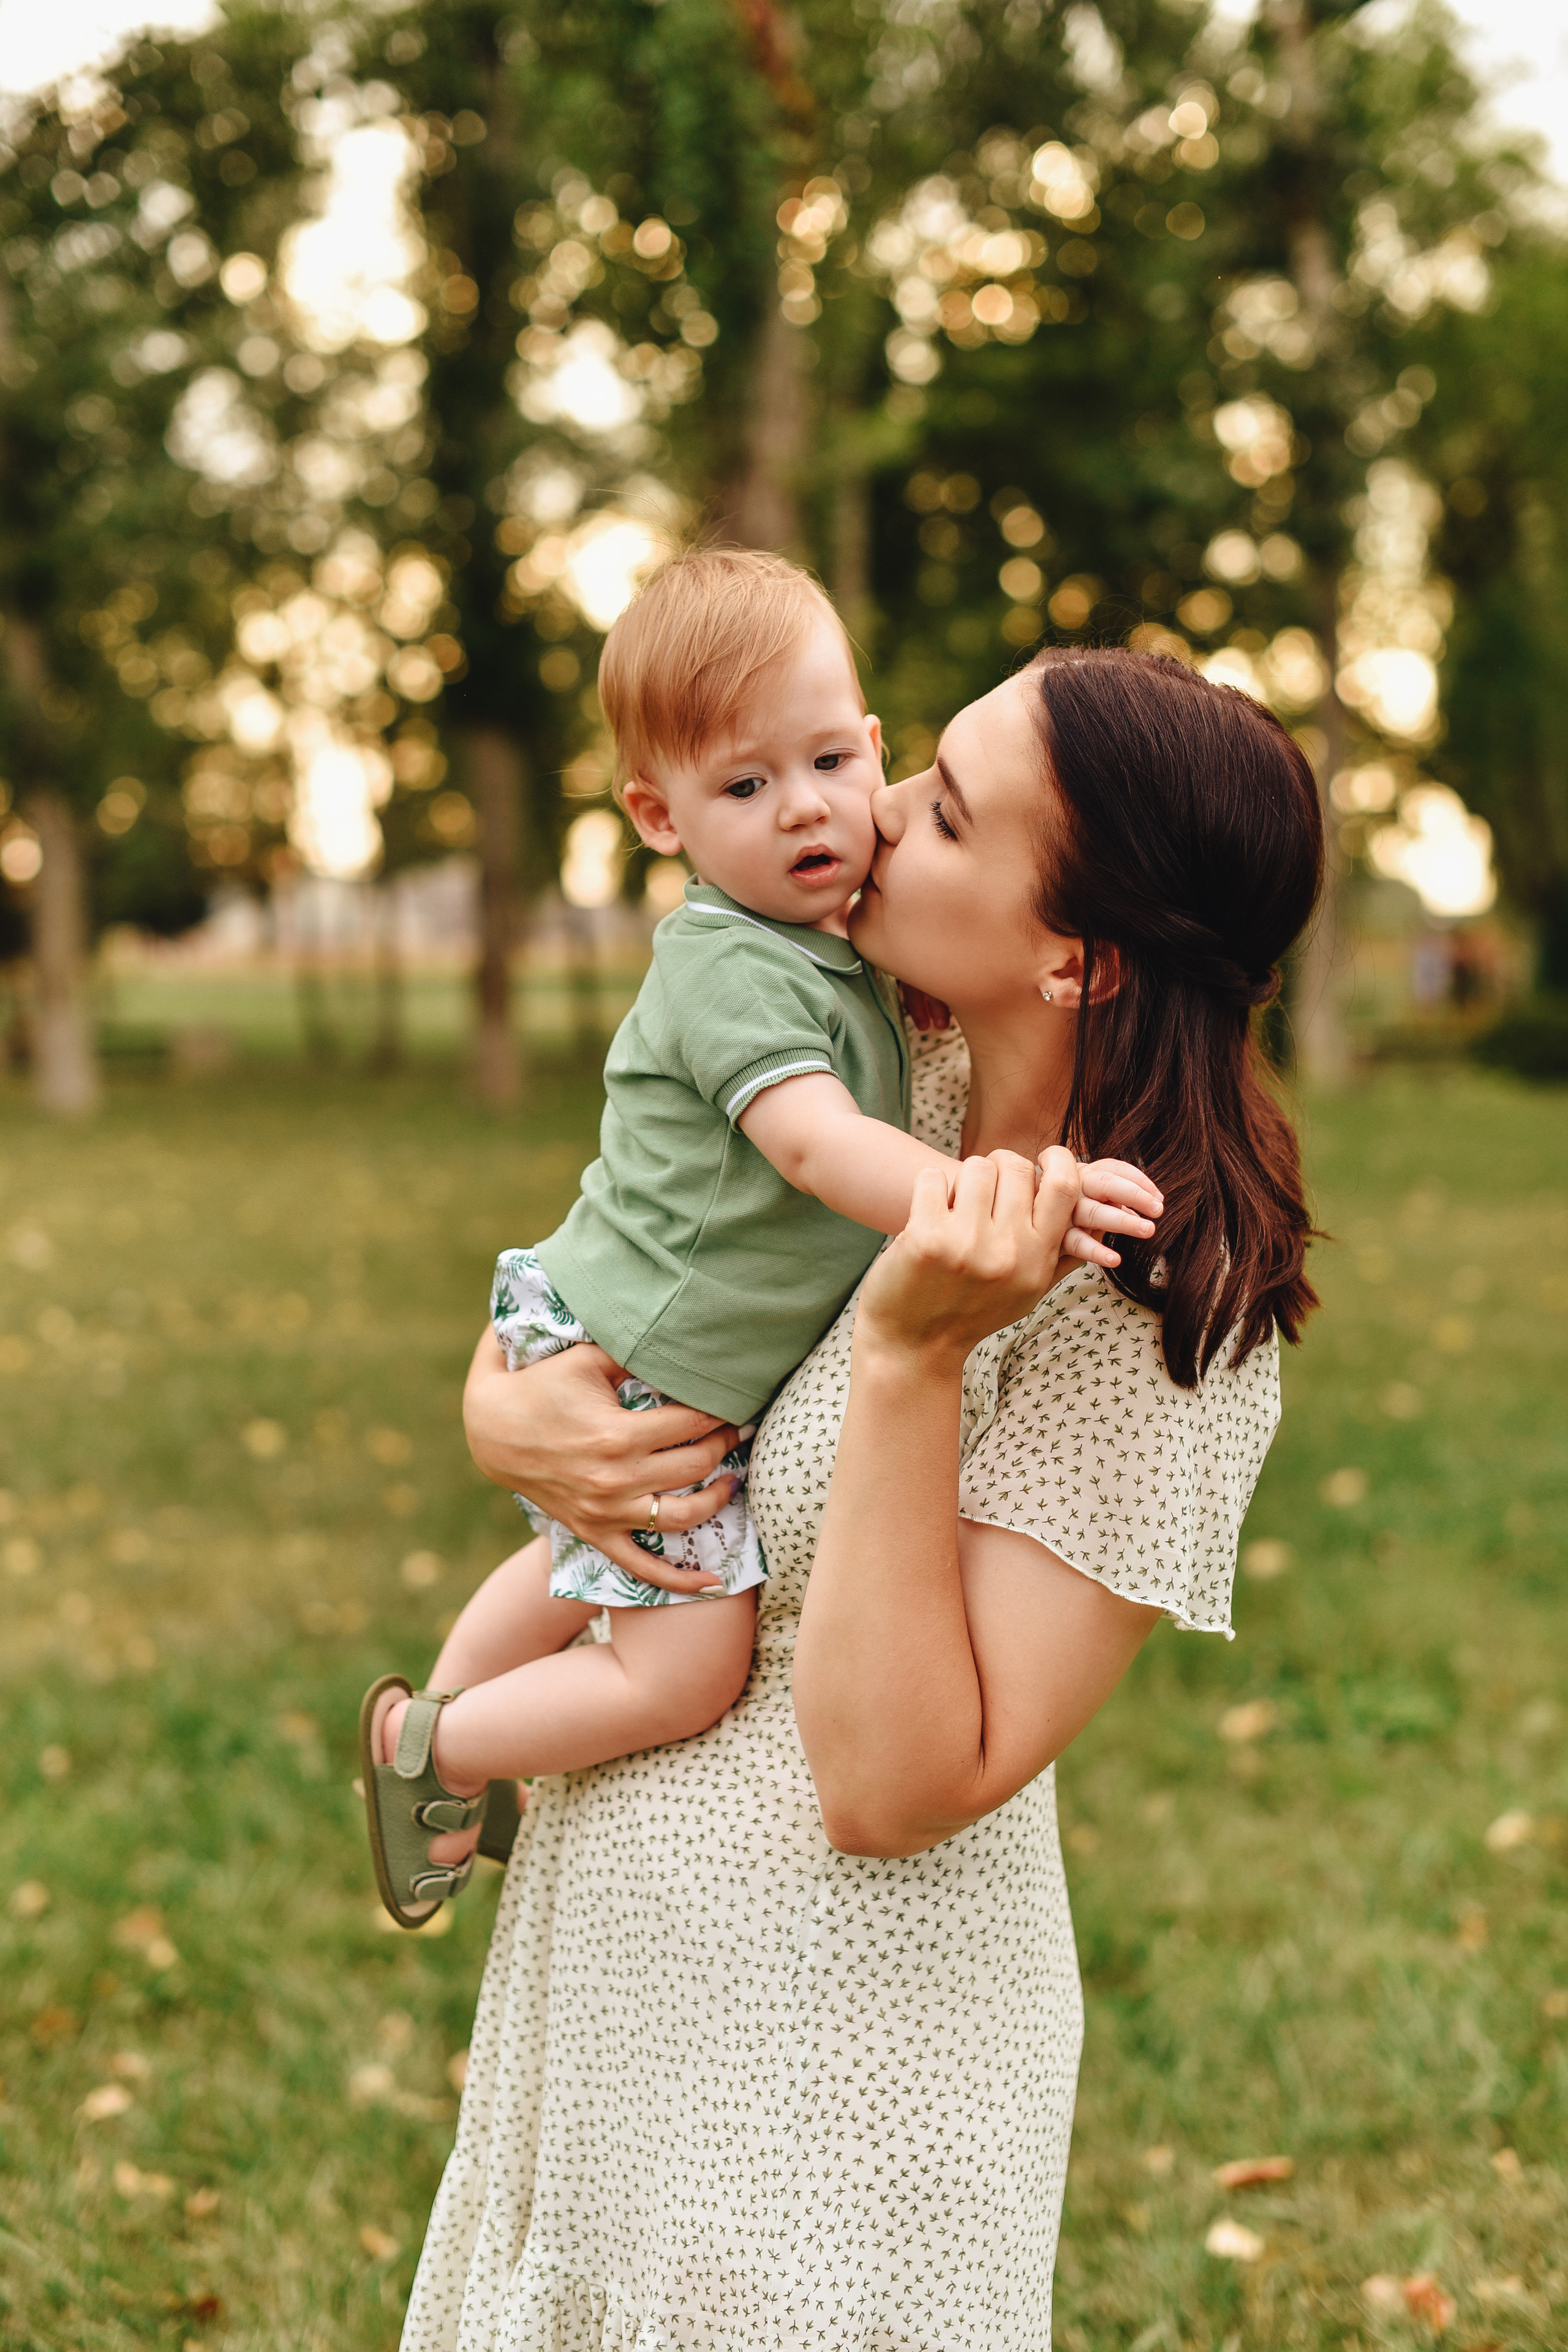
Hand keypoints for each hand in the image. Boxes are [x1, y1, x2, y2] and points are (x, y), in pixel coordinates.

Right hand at [462, 1330, 741, 1587]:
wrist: (491, 1430)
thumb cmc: (542, 1384)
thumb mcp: (588, 1358)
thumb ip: (636, 1353)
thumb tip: (683, 1347)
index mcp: (618, 1435)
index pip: (691, 1424)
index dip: (720, 1411)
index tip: (734, 1400)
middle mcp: (616, 1479)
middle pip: (696, 1465)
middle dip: (725, 1444)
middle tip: (737, 1429)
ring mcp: (606, 1512)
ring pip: (683, 1517)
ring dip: (718, 1498)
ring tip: (732, 1479)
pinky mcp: (594, 1533)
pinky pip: (642, 1568)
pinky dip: (678, 1580)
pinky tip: (712, 1581)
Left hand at [855, 1148, 1082, 1374]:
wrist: (914, 1345)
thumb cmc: (973, 1311)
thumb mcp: (1027, 1291)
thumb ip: (1061, 1253)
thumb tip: (1101, 1221)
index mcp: (1039, 1258)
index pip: (1064, 1186)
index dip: (1058, 1160)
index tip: (1046, 1156)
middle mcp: (1008, 1251)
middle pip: (1016, 1166)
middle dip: (1000, 1168)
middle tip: (986, 1186)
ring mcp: (966, 1244)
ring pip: (976, 1168)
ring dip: (963, 1180)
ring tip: (956, 1206)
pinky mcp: (925, 1238)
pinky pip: (932, 1178)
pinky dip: (928, 1190)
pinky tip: (927, 1214)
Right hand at [1062, 1158, 1162, 1267]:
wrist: (1015, 1221)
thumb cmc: (1056, 1209)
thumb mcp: (1083, 1196)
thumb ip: (1110, 1196)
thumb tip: (1152, 1202)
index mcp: (1082, 1174)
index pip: (1113, 1168)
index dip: (1138, 1180)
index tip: (1159, 1197)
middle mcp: (1072, 1187)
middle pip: (1106, 1183)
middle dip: (1135, 1194)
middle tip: (1158, 1210)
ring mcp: (1061, 1210)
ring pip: (1094, 1212)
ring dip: (1122, 1221)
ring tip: (1148, 1230)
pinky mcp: (1052, 1234)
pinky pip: (1076, 1242)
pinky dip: (1095, 1251)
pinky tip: (1114, 1259)